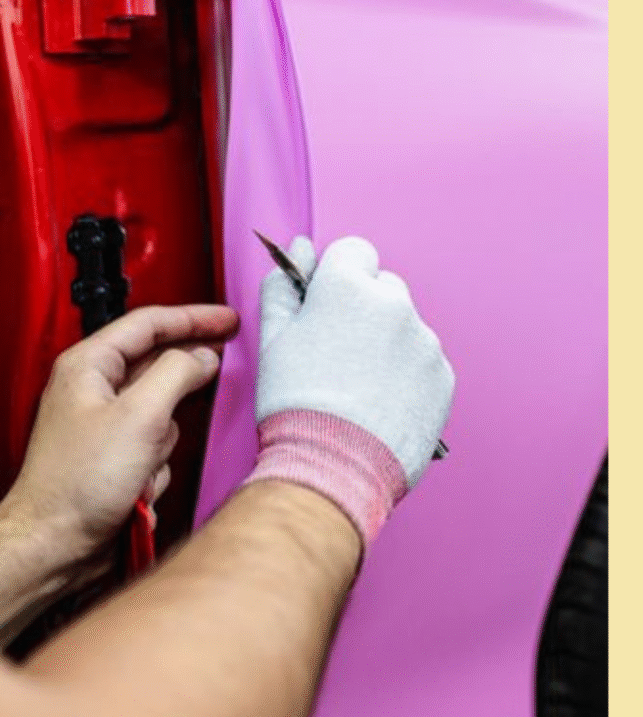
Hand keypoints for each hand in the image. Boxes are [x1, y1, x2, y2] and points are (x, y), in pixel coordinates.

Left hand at [6, 304, 239, 560]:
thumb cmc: (77, 484)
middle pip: (156, 364)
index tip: (227, 321)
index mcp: (88, 365)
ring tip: (143, 466)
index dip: (192, 317)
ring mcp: (104, 424)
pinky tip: (139, 489)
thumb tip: (202, 356)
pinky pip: (153, 447)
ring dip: (163, 442)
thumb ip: (176, 374)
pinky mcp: (113, 456)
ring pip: (161, 412)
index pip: (148, 324)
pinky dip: (154, 467)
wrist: (52, 545)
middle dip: (182, 384)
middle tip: (223, 365)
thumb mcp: (139, 417)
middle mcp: (93, 388)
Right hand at [248, 236, 454, 546]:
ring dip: (385, 343)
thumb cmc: (295, 401)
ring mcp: (425, 341)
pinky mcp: (444, 377)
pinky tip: (379, 403)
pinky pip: (422, 361)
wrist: (333, 467)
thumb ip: (284, 285)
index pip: (353, 251)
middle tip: (336, 353)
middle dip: (362, 309)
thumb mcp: (272, 339)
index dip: (335, 277)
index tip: (323, 307)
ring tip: (358, 387)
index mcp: (349, 286)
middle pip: (382, 287)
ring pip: (403, 326)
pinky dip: (405, 374)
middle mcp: (395, 304)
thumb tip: (299, 249)